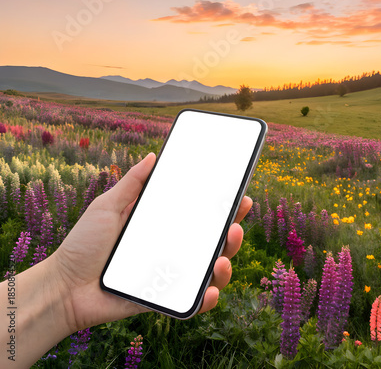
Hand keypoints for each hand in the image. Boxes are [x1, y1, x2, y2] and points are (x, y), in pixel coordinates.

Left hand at [53, 152, 251, 331]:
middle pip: (213, 241)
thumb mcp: (107, 206)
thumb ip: (132, 183)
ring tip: (222, 258)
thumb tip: (154, 155)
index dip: (224, 207)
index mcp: (163, 225)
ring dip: (226, 264)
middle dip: (233, 233)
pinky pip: (193, 301)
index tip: (240, 197)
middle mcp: (173, 248)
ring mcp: (171, 274)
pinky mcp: (164, 298)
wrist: (63, 286)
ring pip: (211, 270)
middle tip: (234, 225)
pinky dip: (207, 298)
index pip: (201, 215)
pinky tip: (210, 290)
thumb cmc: (84, 244)